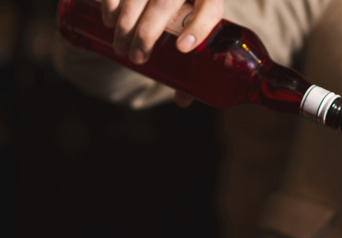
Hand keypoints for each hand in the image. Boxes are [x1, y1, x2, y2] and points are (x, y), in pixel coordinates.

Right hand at [99, 0, 223, 63]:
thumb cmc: (184, 14)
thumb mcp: (192, 31)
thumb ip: (187, 61)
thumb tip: (183, 100)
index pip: (210, 8)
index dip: (199, 27)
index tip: (183, 49)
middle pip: (166, 2)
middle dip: (148, 33)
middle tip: (137, 58)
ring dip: (127, 22)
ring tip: (121, 47)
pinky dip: (111, 2)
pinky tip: (108, 20)